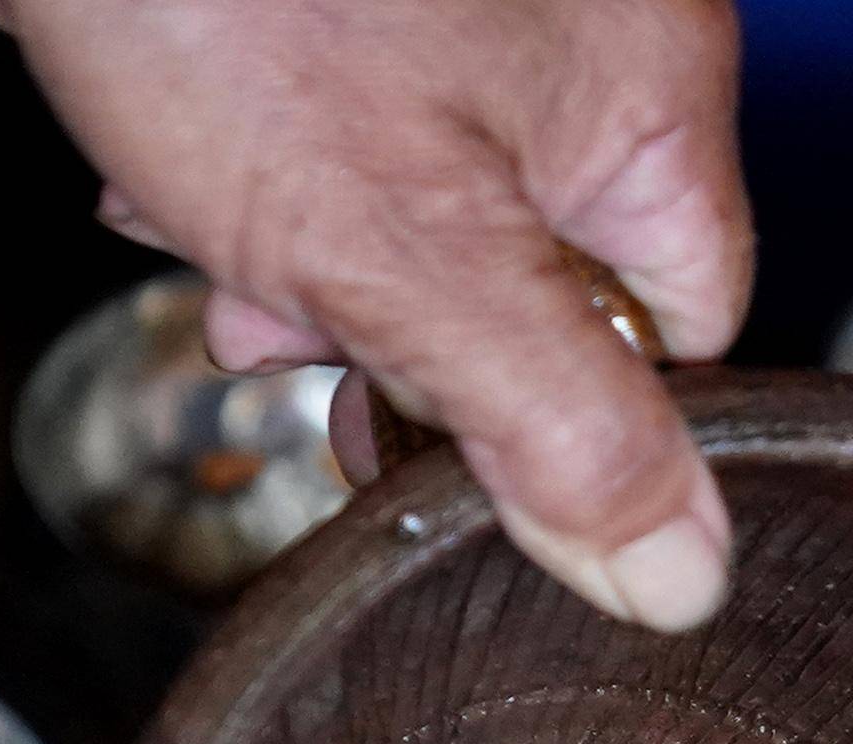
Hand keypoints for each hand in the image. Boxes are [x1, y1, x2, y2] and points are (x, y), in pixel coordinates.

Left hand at [0, 0, 748, 628]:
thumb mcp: (404, 254)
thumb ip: (556, 426)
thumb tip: (681, 576)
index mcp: (651, 97)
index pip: (678, 339)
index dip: (565, 421)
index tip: (450, 446)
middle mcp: (580, 35)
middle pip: (543, 275)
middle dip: (404, 331)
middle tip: (304, 337)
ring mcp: (462, 11)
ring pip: (423, 209)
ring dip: (309, 258)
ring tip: (213, 233)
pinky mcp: (341, 1)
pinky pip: (336, 127)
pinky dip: (253, 164)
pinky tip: (170, 162)